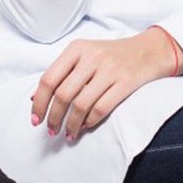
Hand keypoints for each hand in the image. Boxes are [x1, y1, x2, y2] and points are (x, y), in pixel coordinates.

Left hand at [31, 29, 182, 141]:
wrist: (148, 50)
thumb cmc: (110, 55)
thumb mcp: (83, 55)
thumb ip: (60, 72)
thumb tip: (34, 97)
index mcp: (76, 48)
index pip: (49, 78)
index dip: (39, 102)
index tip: (35, 118)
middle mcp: (91, 57)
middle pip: (63, 94)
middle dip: (53, 117)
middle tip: (51, 130)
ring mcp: (109, 70)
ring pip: (80, 105)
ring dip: (71, 124)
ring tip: (68, 133)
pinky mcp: (125, 83)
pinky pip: (101, 108)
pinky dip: (90, 122)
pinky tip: (85, 127)